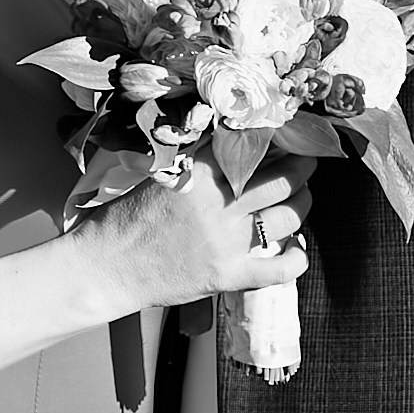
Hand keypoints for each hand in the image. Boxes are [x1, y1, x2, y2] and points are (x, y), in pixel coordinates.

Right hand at [74, 155, 311, 316]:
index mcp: (200, 175)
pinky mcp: (228, 275)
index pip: (252, 147)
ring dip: (302, 205)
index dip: (277, 140)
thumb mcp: (161, 177)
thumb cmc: (124, 221)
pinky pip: (278, 270)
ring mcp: (227, 242)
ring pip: (287, 219)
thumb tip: (232, 149)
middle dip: (302, 168)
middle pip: (282, 180)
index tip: (287, 136)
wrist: (106, 267)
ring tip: (301, 199)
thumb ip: (199, 166)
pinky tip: (298, 252)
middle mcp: (220, 206)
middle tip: (306, 163)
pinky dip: (296, 260)